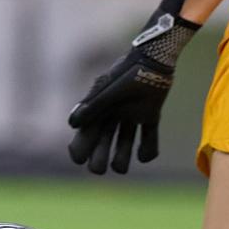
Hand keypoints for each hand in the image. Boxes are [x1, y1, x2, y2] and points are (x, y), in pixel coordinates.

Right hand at [66, 0, 199, 175]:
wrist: (156, 58)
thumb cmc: (129, 71)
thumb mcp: (110, 90)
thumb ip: (94, 106)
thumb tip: (72, 124)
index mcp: (100, 106)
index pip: (86, 130)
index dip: (80, 145)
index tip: (78, 160)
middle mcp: (113, 111)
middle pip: (103, 139)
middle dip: (98, 155)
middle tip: (98, 170)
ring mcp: (131, 113)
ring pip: (123, 140)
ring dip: (120, 155)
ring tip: (120, 169)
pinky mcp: (149, 114)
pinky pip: (148, 135)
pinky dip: (148, 148)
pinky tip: (144, 156)